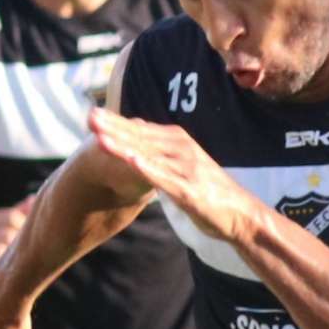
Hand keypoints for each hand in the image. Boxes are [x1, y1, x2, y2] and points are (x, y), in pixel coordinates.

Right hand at [0, 200, 32, 281]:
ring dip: (8, 259)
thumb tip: (33, 199)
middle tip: (23, 255)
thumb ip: (15, 214)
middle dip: (17, 246)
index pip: (12, 217)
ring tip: (13, 265)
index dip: (23, 228)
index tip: (27, 239)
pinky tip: (2, 274)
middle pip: (6, 235)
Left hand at [88, 108, 258, 242]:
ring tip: (99, 136)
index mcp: (178, 142)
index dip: (116, 122)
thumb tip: (137, 140)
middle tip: (89, 117)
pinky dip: (146, 167)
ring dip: (123, 144)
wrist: (240, 214)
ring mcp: (185, 168)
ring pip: (148, 153)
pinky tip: (129, 159)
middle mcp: (182, 149)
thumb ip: (160, 154)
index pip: (141, 129)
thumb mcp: (181, 168)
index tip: (92, 113)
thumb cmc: (208, 193)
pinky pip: (163, 176)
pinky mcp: (189, 189)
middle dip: (113, 127)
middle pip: (141, 136)